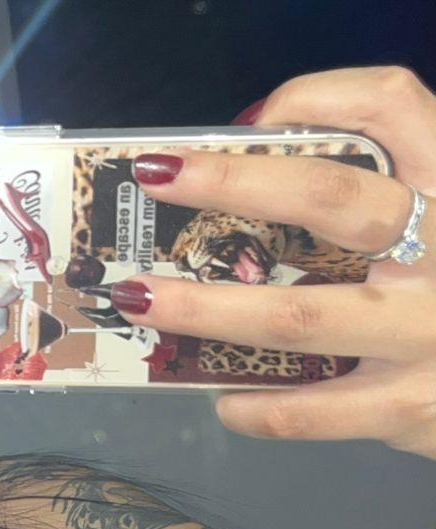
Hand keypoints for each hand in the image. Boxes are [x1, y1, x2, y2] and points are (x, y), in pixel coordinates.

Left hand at [111, 66, 435, 459]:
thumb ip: (375, 189)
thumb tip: (260, 156)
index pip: (392, 105)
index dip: (313, 99)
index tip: (245, 122)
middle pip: (332, 198)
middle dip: (232, 184)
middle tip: (158, 182)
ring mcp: (428, 332)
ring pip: (297, 315)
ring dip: (204, 309)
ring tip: (140, 298)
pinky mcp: (412, 405)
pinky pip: (310, 410)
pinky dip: (255, 404)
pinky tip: (224, 397)